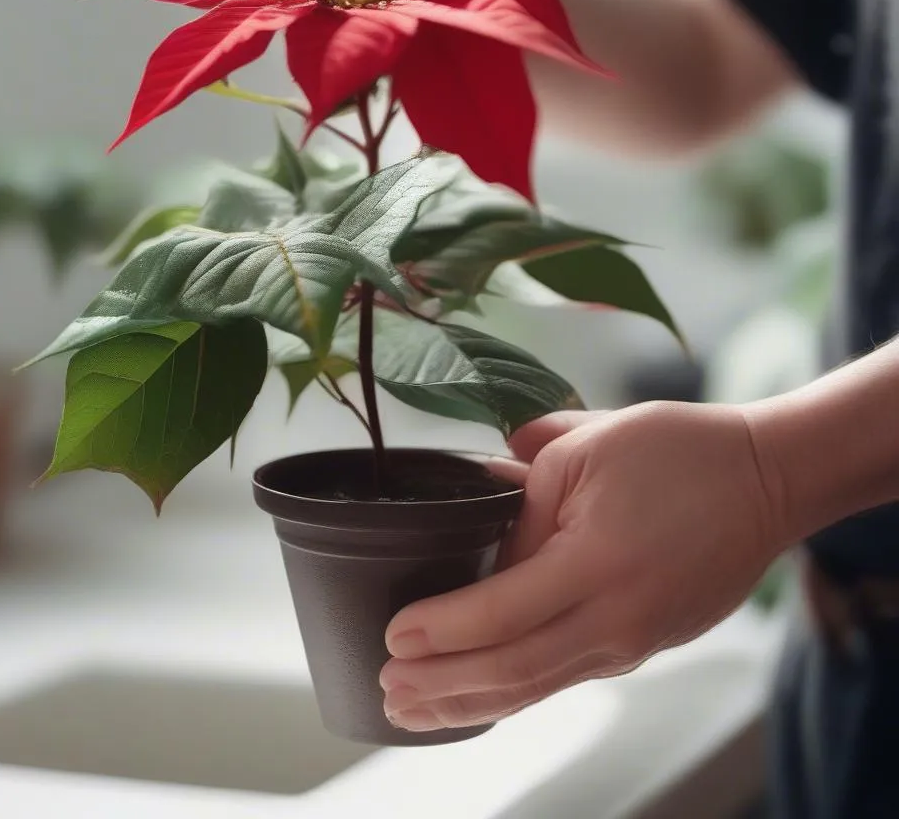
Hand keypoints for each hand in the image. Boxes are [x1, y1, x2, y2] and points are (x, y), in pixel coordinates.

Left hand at [380, 401, 785, 731]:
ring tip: (414, 708)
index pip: (501, 613)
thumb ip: (522, 490)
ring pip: (538, 686)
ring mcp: (634, 641)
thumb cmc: (679, 451)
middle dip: (443, 686)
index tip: (393, 636)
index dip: (441, 630)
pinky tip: (480, 692)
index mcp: (598, 563)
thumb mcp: (589, 446)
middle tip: (387, 687)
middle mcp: (617, 619)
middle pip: (513, 671)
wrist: (766, 480)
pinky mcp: (642, 644)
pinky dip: (513, 690)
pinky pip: (565, 676)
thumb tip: (479, 522)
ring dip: (470, 702)